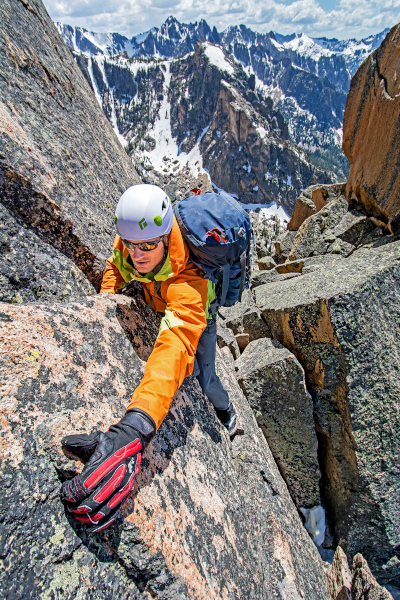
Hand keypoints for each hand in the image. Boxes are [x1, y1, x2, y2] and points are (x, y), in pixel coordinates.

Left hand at [61, 411, 154, 532]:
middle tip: (68, 505)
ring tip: (77, 516)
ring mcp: (121, 488)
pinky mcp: (126, 493)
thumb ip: (78, 442)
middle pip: (90, 502)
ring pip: (101, 511)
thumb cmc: (110, 441)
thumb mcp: (94, 438)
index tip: (63, 490)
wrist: (133, 441)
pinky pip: (114, 513)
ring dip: (87, 517)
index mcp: (104, 465)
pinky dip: (102, 523)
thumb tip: (62, 444)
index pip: (83, 486)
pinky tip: (92, 527)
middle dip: (76, 506)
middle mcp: (113, 478)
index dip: (70, 492)